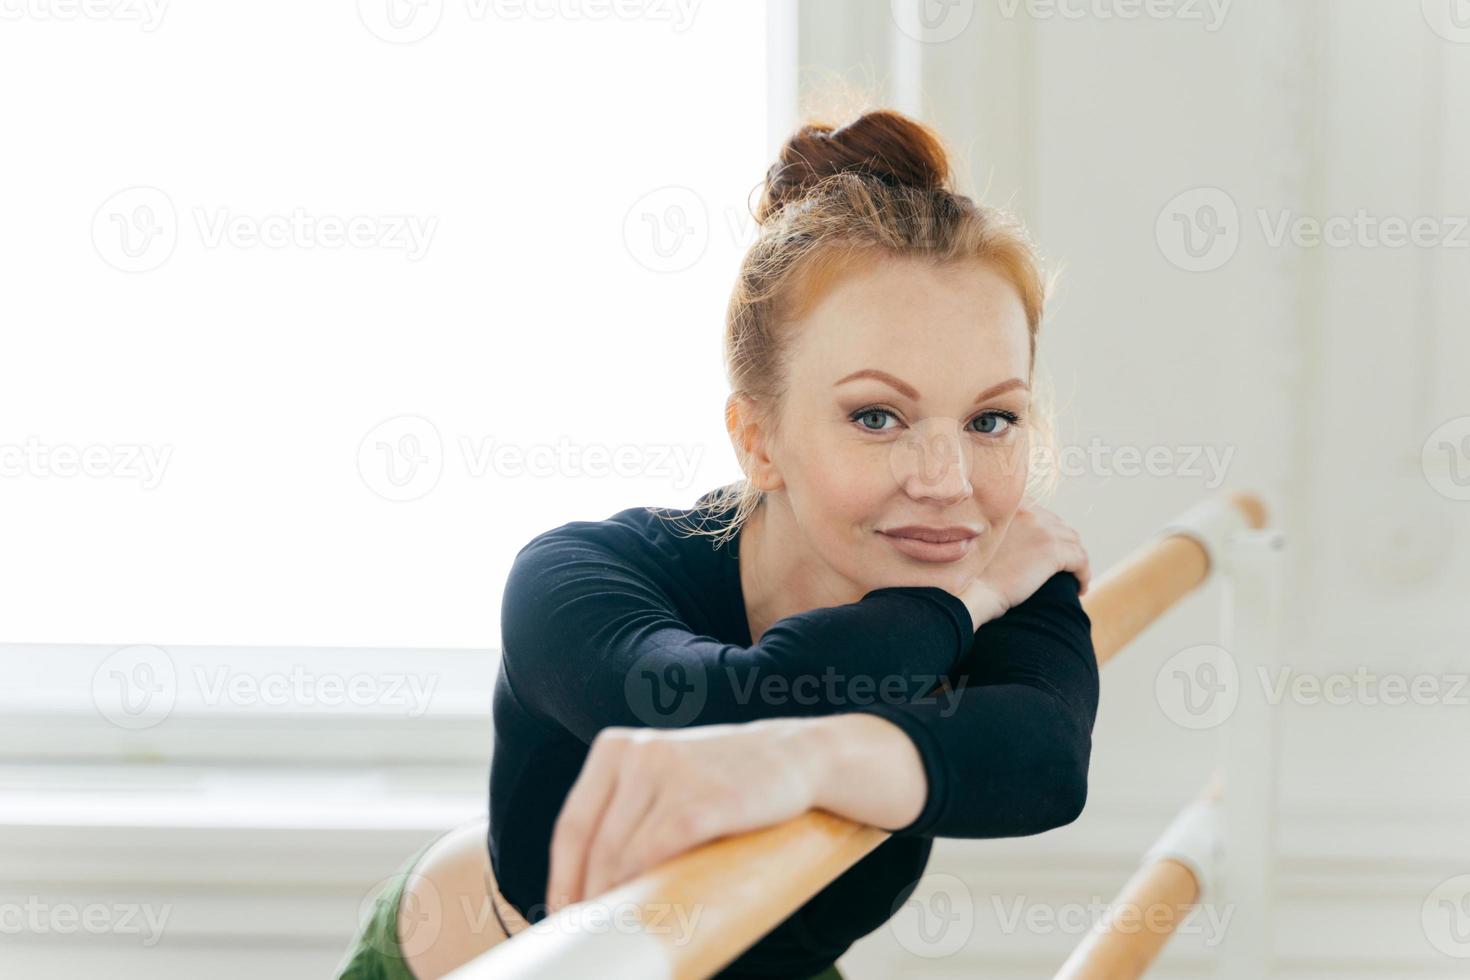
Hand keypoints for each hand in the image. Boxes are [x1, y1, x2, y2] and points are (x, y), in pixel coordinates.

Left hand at [545, 719, 818, 913]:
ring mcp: (668, 775)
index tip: (563, 914)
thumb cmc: (728, 778)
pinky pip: (655, 855)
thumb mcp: (667, 773)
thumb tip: (592, 880)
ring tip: (621, 932)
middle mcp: (636, 754)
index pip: (572, 825)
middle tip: (593, 935)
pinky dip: (645, 891)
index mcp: (616, 747)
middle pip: (594, 846)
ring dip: (615, 902)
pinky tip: (648, 915)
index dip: (562, 878)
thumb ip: (629, 809)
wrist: (799, 756)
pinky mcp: (700, 803)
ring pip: (621, 855)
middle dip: (589, 899)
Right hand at [960, 500, 1089, 628]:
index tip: (1046, 550)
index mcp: (1011, 505)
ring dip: (1075, 559)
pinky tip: (1080, 588)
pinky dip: (1083, 573)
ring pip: (1072, 541)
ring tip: (1073, 577)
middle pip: (1058, 525)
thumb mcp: (984, 539)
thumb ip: (1002, 529)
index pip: (1040, 512)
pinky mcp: (1052, 551)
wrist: (971, 592)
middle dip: (1062, 545)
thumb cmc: (972, 574)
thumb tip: (1022, 541)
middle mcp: (1028, 511)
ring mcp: (1042, 529)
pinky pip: (1080, 559)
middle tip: (1062, 566)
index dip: (1046, 531)